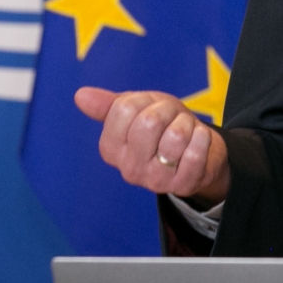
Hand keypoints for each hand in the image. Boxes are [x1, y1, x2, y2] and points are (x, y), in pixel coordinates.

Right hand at [74, 87, 231, 205]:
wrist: (198, 150)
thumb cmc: (164, 126)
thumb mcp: (139, 109)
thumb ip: (111, 104)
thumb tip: (80, 96)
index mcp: (111, 149)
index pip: (123, 108)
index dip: (144, 101)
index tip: (151, 109)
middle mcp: (129, 169)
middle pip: (149, 121)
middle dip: (168, 111)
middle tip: (172, 119)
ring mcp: (155, 181)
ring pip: (176, 135)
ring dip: (188, 124)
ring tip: (186, 132)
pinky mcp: (182, 186)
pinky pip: (195, 153)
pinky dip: (202, 138)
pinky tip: (199, 142)